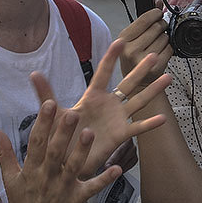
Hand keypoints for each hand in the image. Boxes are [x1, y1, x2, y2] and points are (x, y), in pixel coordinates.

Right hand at [0, 102, 119, 202]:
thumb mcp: (10, 178)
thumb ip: (4, 152)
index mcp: (31, 169)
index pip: (36, 142)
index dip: (43, 122)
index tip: (49, 104)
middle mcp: (47, 177)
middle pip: (56, 152)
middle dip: (63, 133)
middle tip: (73, 113)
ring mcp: (63, 189)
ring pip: (74, 167)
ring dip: (82, 151)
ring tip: (90, 133)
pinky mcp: (76, 200)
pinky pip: (92, 189)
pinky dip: (104, 180)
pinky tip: (117, 169)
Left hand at [29, 38, 170, 176]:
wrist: (66, 162)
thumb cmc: (60, 136)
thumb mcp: (53, 113)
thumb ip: (45, 93)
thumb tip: (33, 73)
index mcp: (92, 97)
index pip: (103, 73)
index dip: (111, 57)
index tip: (121, 41)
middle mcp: (108, 104)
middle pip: (127, 83)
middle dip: (140, 69)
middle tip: (154, 54)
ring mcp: (117, 119)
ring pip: (138, 101)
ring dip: (153, 89)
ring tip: (168, 77)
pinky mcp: (120, 135)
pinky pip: (137, 127)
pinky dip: (149, 123)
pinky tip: (163, 117)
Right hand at [118, 8, 171, 78]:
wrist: (137, 82)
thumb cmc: (134, 57)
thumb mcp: (132, 37)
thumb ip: (144, 20)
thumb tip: (158, 2)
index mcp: (123, 39)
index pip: (144, 20)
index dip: (155, 13)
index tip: (158, 13)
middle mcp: (131, 50)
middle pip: (156, 27)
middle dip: (161, 25)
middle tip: (159, 29)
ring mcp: (143, 60)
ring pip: (164, 37)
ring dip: (165, 38)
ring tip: (157, 44)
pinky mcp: (156, 67)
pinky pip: (170, 48)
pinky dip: (169, 48)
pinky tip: (161, 52)